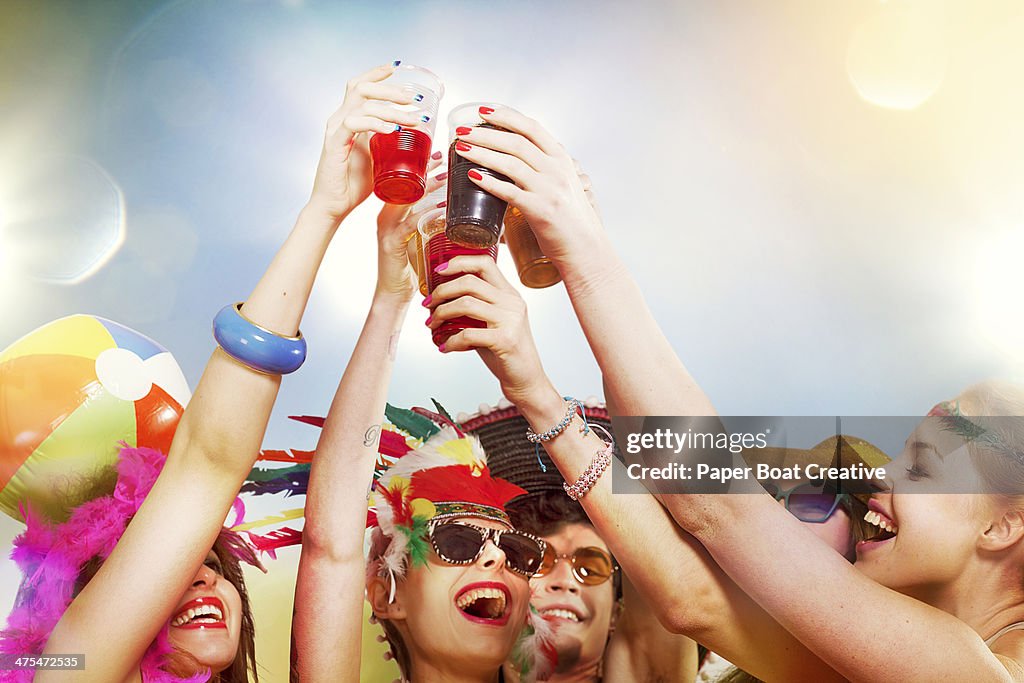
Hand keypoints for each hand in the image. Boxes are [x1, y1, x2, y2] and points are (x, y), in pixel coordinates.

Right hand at [306, 64, 425, 224]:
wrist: (334, 206)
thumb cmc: (354, 184)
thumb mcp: (377, 157)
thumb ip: (389, 142)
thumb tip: (418, 136)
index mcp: (348, 119)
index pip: (359, 86)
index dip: (377, 74)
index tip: (398, 68)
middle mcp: (340, 120)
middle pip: (362, 88)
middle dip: (392, 89)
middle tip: (415, 98)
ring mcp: (335, 130)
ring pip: (363, 103)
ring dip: (392, 108)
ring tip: (414, 119)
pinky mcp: (334, 144)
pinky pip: (354, 123)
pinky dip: (375, 123)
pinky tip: (392, 129)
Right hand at [375, 152, 445, 297]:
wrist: (394, 295)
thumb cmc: (411, 268)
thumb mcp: (421, 240)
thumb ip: (432, 224)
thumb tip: (458, 212)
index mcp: (392, 212)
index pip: (405, 183)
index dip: (421, 167)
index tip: (440, 153)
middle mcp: (386, 216)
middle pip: (404, 185)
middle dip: (424, 168)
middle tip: (443, 155)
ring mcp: (386, 228)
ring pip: (407, 200)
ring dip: (427, 187)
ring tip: (446, 175)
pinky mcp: (391, 243)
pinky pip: (410, 224)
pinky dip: (427, 214)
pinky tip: (442, 209)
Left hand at [424, 255, 553, 405]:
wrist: (526, 379)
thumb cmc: (505, 351)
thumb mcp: (494, 322)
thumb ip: (476, 307)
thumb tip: (440, 298)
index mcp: (509, 294)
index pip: (485, 263)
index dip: (458, 262)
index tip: (438, 271)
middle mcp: (511, 303)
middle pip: (469, 282)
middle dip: (441, 292)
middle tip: (428, 304)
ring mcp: (510, 320)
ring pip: (465, 304)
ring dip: (441, 314)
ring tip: (432, 325)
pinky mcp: (505, 340)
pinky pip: (467, 334)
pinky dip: (450, 341)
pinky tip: (445, 347)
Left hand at [449, 107, 608, 275]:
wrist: (586, 249)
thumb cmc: (570, 220)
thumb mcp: (563, 185)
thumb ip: (544, 171)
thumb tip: (514, 164)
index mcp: (562, 160)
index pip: (532, 128)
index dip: (506, 116)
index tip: (483, 112)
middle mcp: (557, 170)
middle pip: (516, 142)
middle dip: (485, 133)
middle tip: (462, 131)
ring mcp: (549, 190)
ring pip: (510, 163)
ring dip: (482, 153)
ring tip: (461, 149)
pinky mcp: (540, 211)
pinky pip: (509, 192)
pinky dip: (489, 182)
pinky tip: (472, 176)